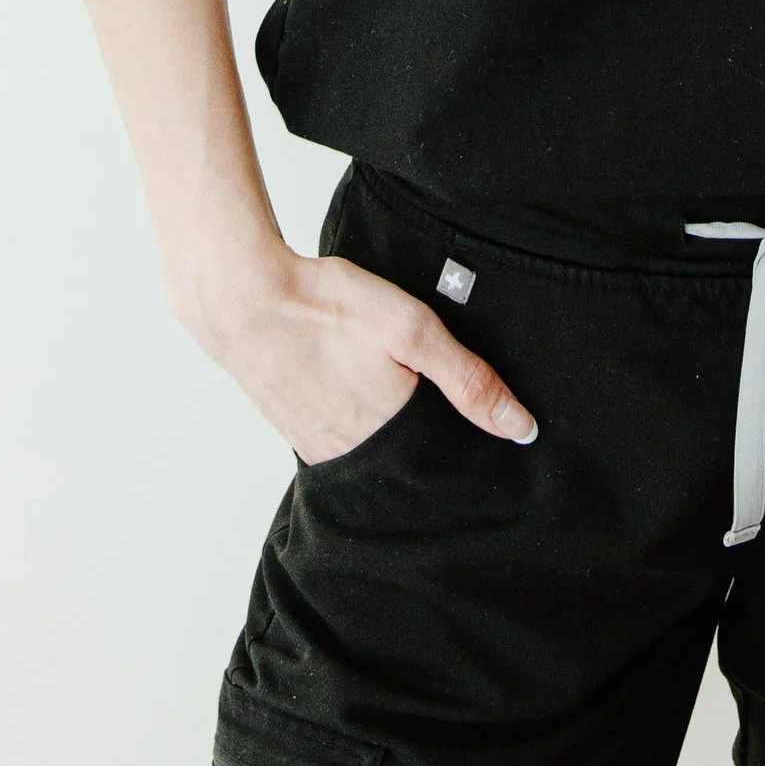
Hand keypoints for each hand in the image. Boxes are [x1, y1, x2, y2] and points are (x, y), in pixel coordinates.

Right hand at [188, 242, 539, 465]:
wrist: (243, 299)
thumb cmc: (327, 307)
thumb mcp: (413, 330)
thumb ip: (468, 380)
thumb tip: (521, 429)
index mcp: (388, 438)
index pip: (442, 466)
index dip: (465, 451)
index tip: (484, 441)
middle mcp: (352, 456)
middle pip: (405, 463)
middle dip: (427, 444)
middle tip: (434, 406)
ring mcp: (317, 446)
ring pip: (371, 453)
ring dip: (388, 434)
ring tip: (395, 397)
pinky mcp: (294, 429)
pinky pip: (338, 440)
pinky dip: (355, 423)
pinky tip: (355, 391)